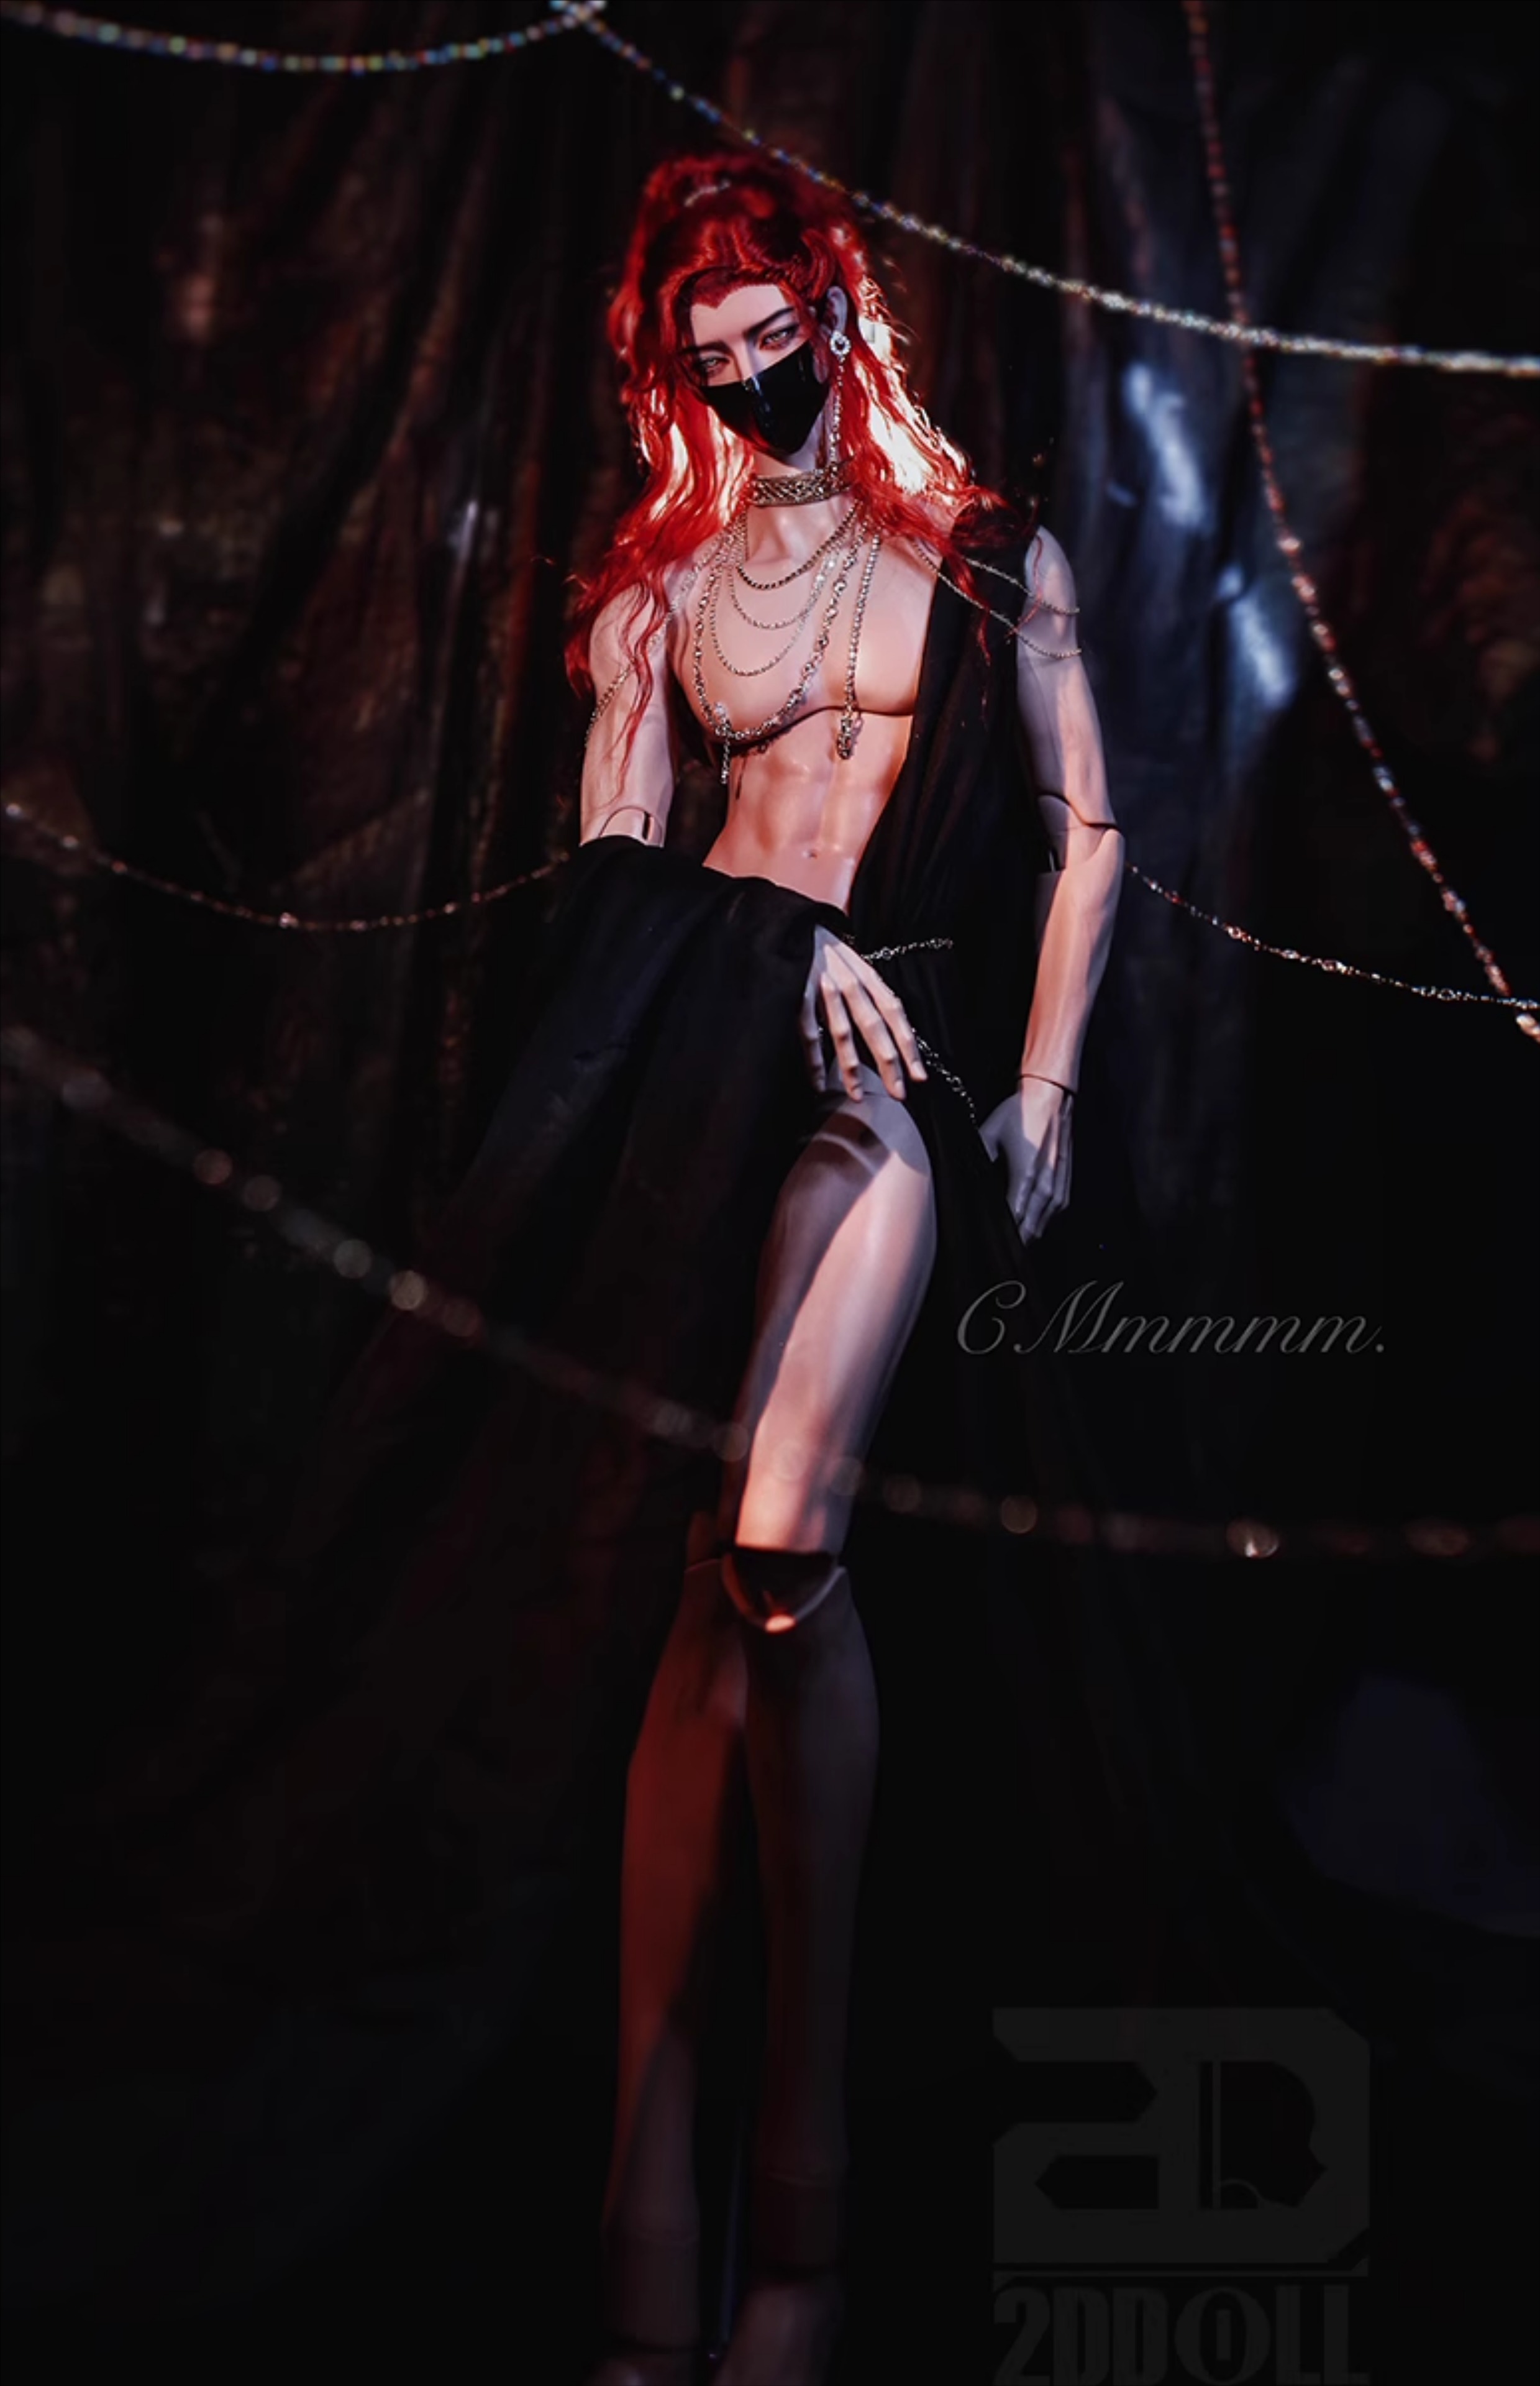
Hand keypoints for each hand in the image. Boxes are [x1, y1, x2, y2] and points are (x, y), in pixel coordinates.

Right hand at [800, 927, 928, 1100]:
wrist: (788, 922)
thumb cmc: (823, 949)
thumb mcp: (853, 964)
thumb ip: (869, 993)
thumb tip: (891, 1028)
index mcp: (866, 974)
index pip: (893, 1012)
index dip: (907, 1044)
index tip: (918, 1075)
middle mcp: (849, 980)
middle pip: (873, 1025)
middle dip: (887, 1061)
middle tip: (898, 1093)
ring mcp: (822, 986)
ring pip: (841, 1031)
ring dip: (850, 1066)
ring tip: (858, 1095)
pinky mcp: (796, 991)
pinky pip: (807, 1031)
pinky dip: (813, 1058)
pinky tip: (818, 1082)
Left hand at [979, 1078, 1072, 1239]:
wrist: (1051, 1098)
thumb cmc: (1021, 1113)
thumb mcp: (990, 1133)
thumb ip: (978, 1159)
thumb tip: (965, 1181)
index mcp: (1025, 1177)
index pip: (1013, 1221)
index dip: (999, 1236)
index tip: (985, 1244)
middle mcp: (1045, 1188)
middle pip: (1029, 1231)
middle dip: (1012, 1244)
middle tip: (994, 1252)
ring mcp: (1058, 1189)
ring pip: (1041, 1228)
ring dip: (1026, 1236)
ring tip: (1006, 1243)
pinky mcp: (1064, 1187)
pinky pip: (1051, 1217)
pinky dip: (1038, 1224)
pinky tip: (1025, 1225)